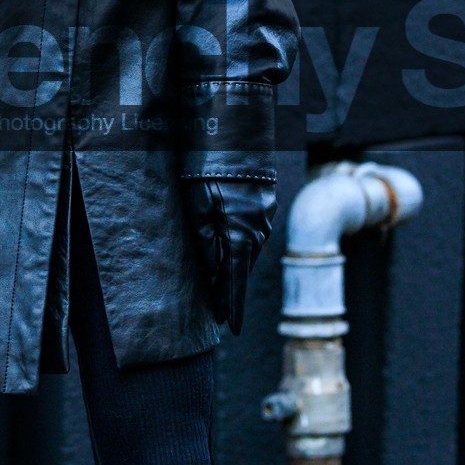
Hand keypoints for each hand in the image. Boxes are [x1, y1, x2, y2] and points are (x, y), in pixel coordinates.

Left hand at [183, 175, 275, 335]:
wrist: (237, 137)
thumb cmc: (208, 170)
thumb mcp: (197, 206)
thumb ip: (205, 241)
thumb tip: (212, 269)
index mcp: (240, 237)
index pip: (235, 282)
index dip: (231, 306)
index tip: (230, 328)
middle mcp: (258, 232)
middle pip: (242, 269)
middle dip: (229, 289)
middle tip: (217, 310)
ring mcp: (266, 218)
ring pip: (248, 251)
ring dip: (235, 266)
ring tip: (220, 283)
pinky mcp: (268, 205)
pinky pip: (254, 234)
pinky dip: (242, 246)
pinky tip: (231, 248)